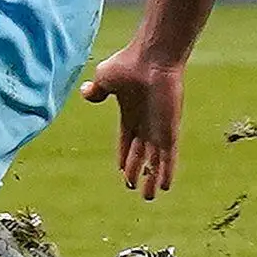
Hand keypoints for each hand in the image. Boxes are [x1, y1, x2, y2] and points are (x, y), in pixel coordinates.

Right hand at [82, 47, 183, 198]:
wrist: (150, 60)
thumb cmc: (127, 65)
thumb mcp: (105, 79)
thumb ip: (97, 91)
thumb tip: (87, 94)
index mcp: (130, 114)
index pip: (128, 142)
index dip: (125, 157)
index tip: (123, 172)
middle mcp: (146, 125)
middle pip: (142, 155)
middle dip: (139, 172)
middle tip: (135, 189)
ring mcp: (159, 129)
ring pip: (156, 161)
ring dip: (152, 178)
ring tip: (150, 197)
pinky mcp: (169, 131)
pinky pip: (168, 156)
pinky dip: (167, 171)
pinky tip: (165, 186)